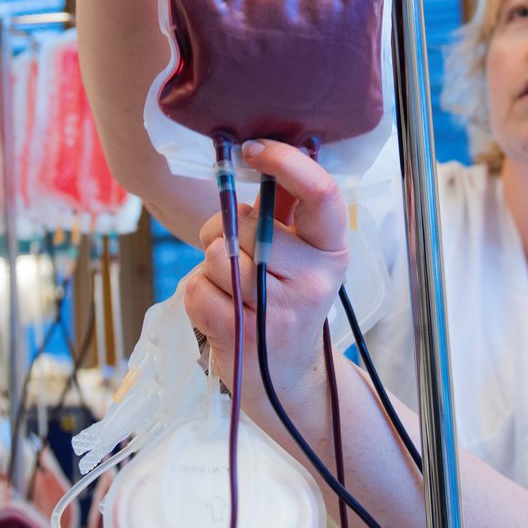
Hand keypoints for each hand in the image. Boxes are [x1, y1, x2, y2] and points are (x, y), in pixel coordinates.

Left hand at [183, 141, 349, 417]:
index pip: (321, 193)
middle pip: (248, 224)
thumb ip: (284, 211)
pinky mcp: (245, 336)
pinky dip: (197, 294)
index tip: (253, 149)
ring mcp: (281, 311)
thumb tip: (256, 152)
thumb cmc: (285, 301)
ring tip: (230, 288)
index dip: (286, 162)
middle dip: (225, 231)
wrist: (286, 377)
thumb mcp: (299, 257)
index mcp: (331, 250)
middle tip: (235, 254)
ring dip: (210, 268)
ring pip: (217, 256)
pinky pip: (197, 289)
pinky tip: (218, 309)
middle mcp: (314, 279)